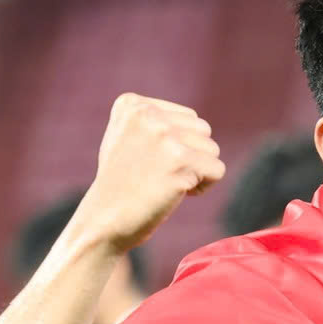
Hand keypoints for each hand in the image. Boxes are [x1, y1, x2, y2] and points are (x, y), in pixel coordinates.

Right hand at [78, 94, 225, 253]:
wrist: (105, 219)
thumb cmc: (120, 183)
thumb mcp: (128, 138)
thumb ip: (154, 122)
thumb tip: (192, 121)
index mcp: (132, 104)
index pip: (188, 117)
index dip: (179, 145)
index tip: (150, 162)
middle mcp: (147, 114)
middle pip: (203, 130)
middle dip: (193, 155)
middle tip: (163, 175)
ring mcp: (163, 136)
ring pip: (212, 149)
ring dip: (198, 171)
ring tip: (168, 183)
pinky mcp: (179, 161)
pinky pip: (217, 170)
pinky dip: (204, 186)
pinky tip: (178, 193)